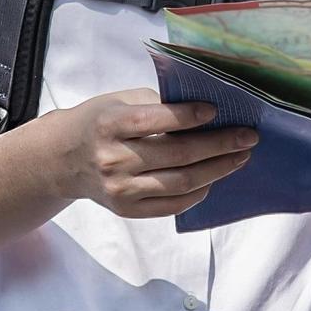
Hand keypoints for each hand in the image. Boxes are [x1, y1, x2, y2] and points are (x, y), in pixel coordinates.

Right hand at [44, 88, 257, 218]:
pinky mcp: (127, 209)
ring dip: (217, 170)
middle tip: (247, 137)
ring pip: (180, 183)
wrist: (62, 159)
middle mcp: (114, 159)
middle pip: (178, 155)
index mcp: (111, 124)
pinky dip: (197, 192)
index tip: (216, 110)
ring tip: (239, 157)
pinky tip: (213, 178)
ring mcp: (120, 189)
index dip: (190, 116)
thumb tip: (205, 111)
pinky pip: (171, 205)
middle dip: (219, 145)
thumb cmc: (99, 122)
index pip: (157, 120)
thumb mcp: (119, 101)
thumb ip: (156, 104)